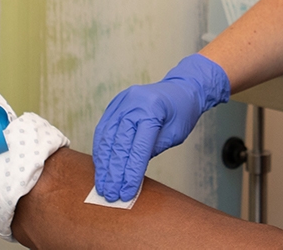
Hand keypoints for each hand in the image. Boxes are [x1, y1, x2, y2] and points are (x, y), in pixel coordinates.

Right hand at [92, 54, 231, 201]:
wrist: (181, 88)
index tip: (126, 193)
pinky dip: (100, 150)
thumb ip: (152, 151)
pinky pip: (103, 130)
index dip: (131, 173)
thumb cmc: (182, 113)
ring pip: (106, 138)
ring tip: (102, 185)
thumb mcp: (174, 135)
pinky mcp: (114, 105)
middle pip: (118, 144)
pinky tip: (100, 167)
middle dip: (114, 173)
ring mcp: (121, 102)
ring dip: (103, 165)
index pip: (137, 148)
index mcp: (152, 109)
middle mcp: (132, 104)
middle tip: (110, 194)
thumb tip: (129, 174)